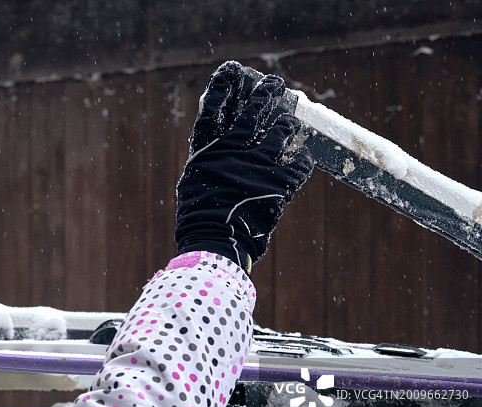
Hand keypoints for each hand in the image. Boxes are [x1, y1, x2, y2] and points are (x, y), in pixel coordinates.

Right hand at [175, 61, 313, 271]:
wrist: (216, 239)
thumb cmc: (200, 216)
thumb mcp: (195, 183)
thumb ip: (209, 161)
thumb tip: (220, 148)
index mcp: (208, 150)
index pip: (214, 110)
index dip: (222, 88)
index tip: (231, 72)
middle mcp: (234, 149)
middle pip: (253, 111)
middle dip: (266, 94)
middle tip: (275, 84)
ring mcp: (259, 163)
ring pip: (282, 131)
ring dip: (288, 125)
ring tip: (292, 123)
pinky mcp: (280, 181)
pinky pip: (300, 163)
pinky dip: (303, 159)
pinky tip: (305, 157)